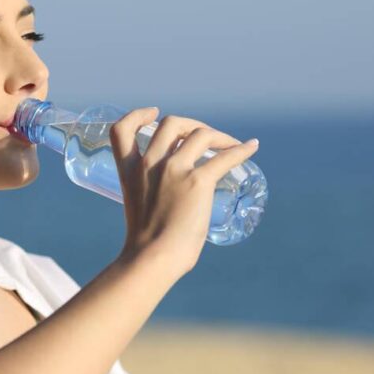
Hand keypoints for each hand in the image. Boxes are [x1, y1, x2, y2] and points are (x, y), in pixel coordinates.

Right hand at [109, 107, 259, 277]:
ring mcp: (174, 169)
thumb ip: (153, 200)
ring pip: (200, 133)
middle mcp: (150, 164)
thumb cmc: (147, 249)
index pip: (121, 130)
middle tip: (204, 136)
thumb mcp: (140, 212)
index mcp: (130, 172)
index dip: (138, 115)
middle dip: (190, 124)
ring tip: (230, 143)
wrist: (153, 259)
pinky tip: (251, 148)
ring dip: (218, 135)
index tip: (153, 114)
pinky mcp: (198, 181)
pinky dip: (241, 149)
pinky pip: (226, 157)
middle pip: (172, 124)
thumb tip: (176, 213)